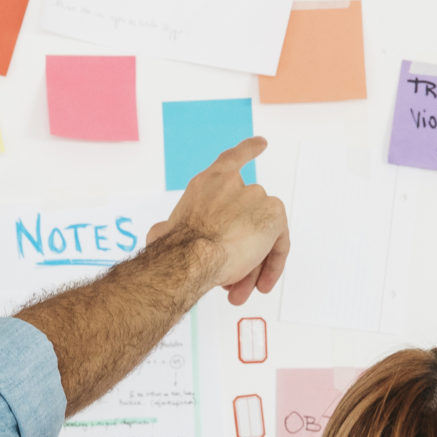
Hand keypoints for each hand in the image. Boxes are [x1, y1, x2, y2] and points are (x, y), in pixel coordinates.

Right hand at [150, 138, 288, 306]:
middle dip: (239, 250)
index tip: (261, 143)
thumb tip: (157, 232)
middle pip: (247, 217)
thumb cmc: (173, 247)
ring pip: (260, 236)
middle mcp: (233, 184)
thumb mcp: (163, 231)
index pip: (231, 159)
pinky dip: (275, 262)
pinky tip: (267, 282)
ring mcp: (255, 196)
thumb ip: (166, 228)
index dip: (248, 150)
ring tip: (237, 294)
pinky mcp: (273, 212)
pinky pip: (279, 242)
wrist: (192, 256)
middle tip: (229, 283)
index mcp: (206, 184)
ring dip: (250, 266)